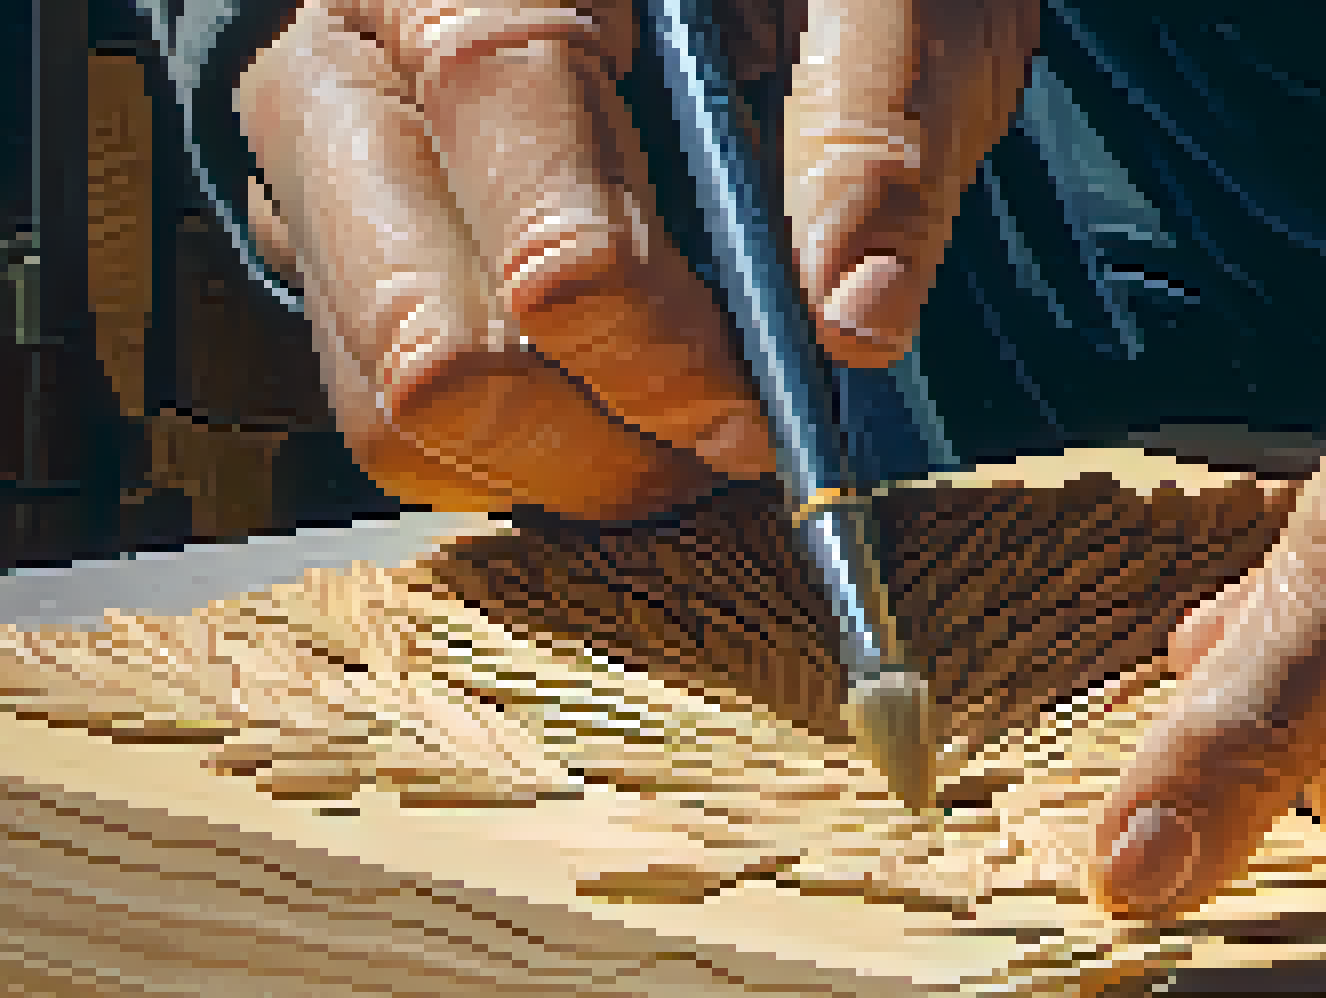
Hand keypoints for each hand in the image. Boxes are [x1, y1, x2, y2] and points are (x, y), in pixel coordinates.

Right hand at [231, 0, 1036, 519]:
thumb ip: (870, 129)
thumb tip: (854, 322)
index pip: (535, 212)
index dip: (654, 344)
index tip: (758, 410)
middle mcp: (351, 70)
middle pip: (429, 344)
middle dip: (603, 437)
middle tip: (731, 442)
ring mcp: (323, 174)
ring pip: (395, 411)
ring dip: (565, 467)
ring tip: (687, 431)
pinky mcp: (334, 260)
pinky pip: (393, 430)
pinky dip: (520, 462)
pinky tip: (622, 412)